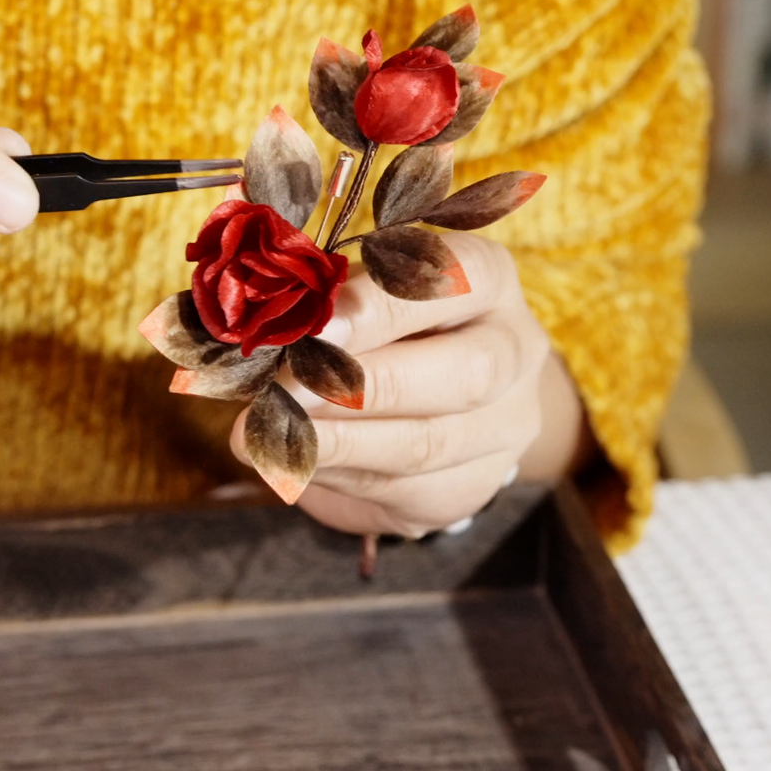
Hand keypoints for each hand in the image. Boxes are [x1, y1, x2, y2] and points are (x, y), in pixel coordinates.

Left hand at [232, 231, 583, 537]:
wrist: (443, 401)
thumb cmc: (384, 326)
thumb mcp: (362, 291)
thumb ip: (323, 295)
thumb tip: (256, 312)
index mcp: (489, 281)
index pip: (455, 280)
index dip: (385, 304)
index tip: (315, 323)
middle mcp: (513, 351)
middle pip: (462, 372)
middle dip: (362, 383)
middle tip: (281, 390)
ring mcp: (503, 427)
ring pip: (428, 443)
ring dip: (335, 442)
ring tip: (263, 435)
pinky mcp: (471, 487)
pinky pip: (404, 490)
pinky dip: (338, 476)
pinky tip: (287, 462)